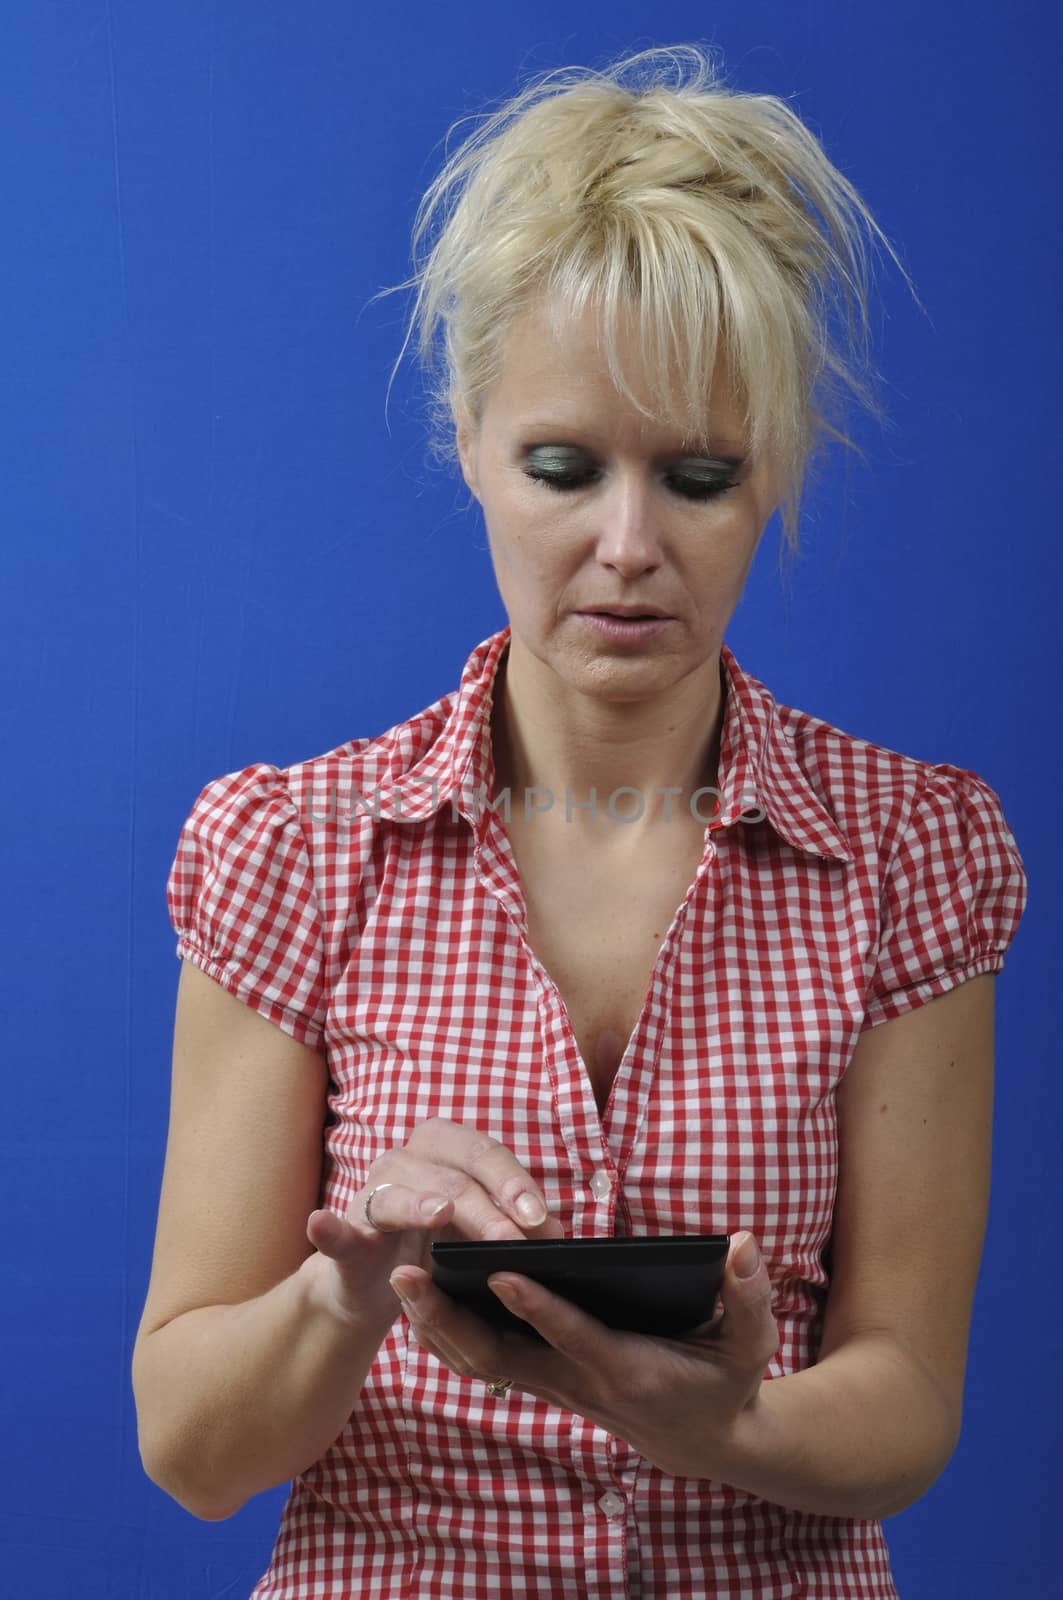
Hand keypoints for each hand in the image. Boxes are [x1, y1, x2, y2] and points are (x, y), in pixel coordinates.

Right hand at [304, 1117, 563, 1335]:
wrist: (376, 1286)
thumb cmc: (439, 1248)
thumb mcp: (481, 1234)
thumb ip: (515, 1228)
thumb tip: (560, 1237)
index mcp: (446, 1149)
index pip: (486, 1155)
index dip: (514, 1182)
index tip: (540, 1218)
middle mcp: (408, 1160)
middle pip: (452, 1175)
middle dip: (485, 1208)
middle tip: (512, 1240)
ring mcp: (372, 1193)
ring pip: (401, 1194)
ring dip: (422, 1205)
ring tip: (441, 1214)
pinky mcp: (345, 1233)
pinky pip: (336, 1229)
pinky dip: (328, 1228)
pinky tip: (320, 1223)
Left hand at [389, 1231, 777, 1479]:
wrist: (706, 1441)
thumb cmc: (727, 1383)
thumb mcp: (752, 1344)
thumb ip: (749, 1296)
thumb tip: (742, 1244)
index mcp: (626, 1370)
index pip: (572, 1336)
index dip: (536, 1306)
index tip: (499, 1269)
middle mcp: (579, 1384)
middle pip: (499, 1357)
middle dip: (449, 1317)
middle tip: (405, 1273)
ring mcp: (556, 1387)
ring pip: (481, 1364)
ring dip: (437, 1325)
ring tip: (399, 1279)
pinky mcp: (546, 1382)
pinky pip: (485, 1363)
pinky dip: (450, 1336)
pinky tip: (419, 1304)